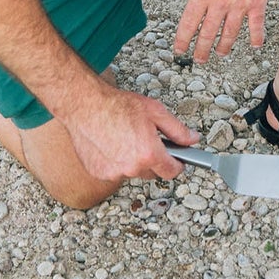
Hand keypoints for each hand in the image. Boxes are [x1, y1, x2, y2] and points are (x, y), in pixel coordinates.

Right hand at [62, 82, 198, 183]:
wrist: (85, 106)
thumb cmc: (117, 105)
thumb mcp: (156, 111)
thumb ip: (177, 129)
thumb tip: (192, 139)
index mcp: (148, 154)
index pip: (172, 171)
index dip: (178, 164)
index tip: (179, 159)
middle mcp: (131, 168)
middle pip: (153, 172)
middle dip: (154, 159)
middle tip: (148, 139)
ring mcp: (114, 172)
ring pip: (133, 171)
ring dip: (134, 161)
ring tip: (128, 138)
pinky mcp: (99, 173)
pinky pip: (116, 170)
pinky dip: (117, 161)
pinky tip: (113, 143)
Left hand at [162, 0, 277, 63]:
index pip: (188, 23)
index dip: (182, 40)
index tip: (179, 49)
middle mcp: (220, 3)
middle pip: (208, 33)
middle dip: (201, 50)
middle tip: (198, 59)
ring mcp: (239, 5)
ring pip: (229, 33)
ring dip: (223, 46)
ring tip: (220, 54)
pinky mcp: (257, 2)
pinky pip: (256, 24)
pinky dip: (256, 36)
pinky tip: (255, 45)